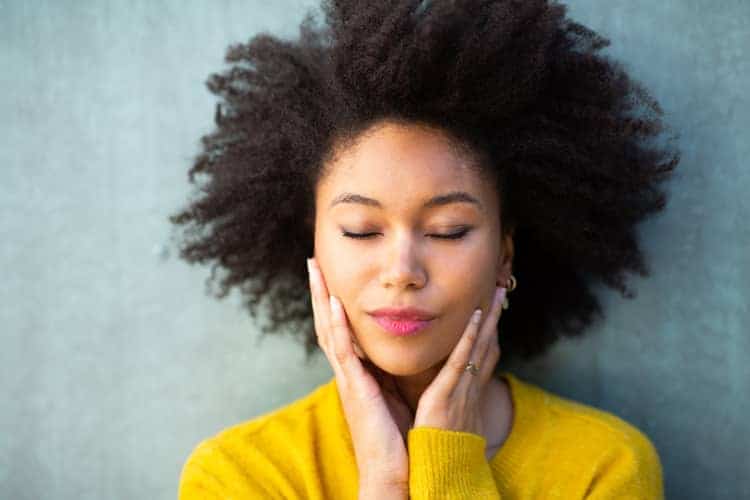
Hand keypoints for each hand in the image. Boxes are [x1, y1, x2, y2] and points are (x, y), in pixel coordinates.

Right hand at [306, 257, 410, 490]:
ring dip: (321, 300)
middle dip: (319, 292)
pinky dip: (337, 326)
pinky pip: (343, 352)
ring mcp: (348, 380)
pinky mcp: (355, 390)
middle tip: (313, 262)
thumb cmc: (396, 438)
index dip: (333, 302)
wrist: (393, 473)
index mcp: (357, 373)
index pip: (341, 329)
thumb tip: (395, 353)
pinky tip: (334, 303)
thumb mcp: (393, 396)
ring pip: (329, 331)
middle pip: (327, 324)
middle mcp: (347, 373)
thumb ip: (389, 373)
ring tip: (315, 271)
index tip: (330, 274)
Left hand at [413, 286, 506, 440]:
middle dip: (495, 316)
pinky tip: (478, 317)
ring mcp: (461, 390)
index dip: (488, 330)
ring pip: (479, 345)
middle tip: (502, 288)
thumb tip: (439, 387)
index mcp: (466, 392)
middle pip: (487, 343)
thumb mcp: (444, 418)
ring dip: (489, 317)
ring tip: (497, 291)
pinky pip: (462, 360)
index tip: (491, 308)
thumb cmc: (436, 449)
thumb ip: (444, 399)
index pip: (481, 354)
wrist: (436, 474)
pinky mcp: (447, 395)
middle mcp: (469, 387)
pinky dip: (471, 337)